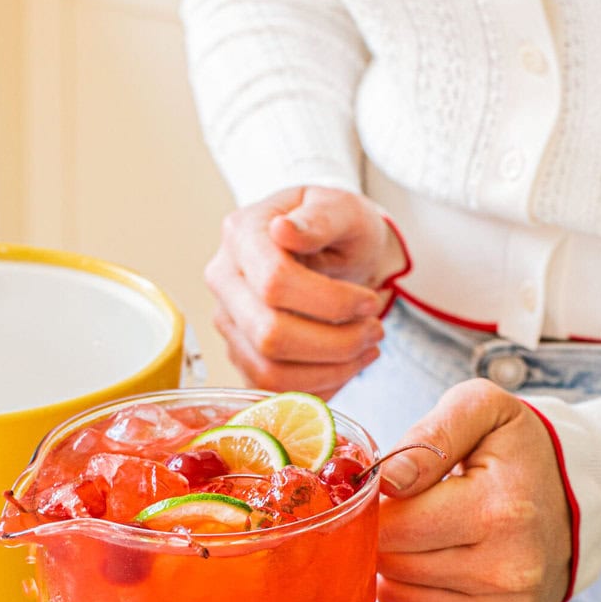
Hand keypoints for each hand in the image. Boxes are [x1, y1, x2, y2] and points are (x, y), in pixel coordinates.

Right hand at [205, 186, 406, 395]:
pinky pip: (273, 392)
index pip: (275, 283)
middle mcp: (224, 280)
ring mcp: (229, 322)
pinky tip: (347, 366)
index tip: (370, 302)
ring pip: (270, 372)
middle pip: (270, 335)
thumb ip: (320, 217)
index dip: (331, 303)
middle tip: (375, 331)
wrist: (332, 249)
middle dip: (336, 343)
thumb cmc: (338, 227)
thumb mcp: (343, 209)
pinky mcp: (242, 356)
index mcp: (242, 234)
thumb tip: (284, 231)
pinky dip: (318, 388)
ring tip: (367, 349)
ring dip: (331, 371)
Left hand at [376, 381, 573, 601]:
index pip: (393, 527)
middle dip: (390, 540)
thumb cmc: (520, 453)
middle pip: (393, 568)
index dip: (379, 509)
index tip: (397, 494)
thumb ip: (431, 434)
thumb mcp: (483, 410)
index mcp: (501, 510)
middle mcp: (511, 570)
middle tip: (417, 517)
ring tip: (436, 543)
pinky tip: (448, 577)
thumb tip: (386, 480)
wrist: (579, 500)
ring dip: (402, 574)